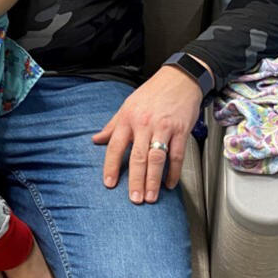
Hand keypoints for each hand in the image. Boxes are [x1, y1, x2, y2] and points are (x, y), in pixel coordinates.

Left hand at [92, 66, 203, 203]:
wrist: (180, 78)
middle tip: (135, 198)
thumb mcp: (127, 105)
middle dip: (135, 180)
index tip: (109, 183)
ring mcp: (163, 127)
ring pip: (157, 157)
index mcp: (128, 119)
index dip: (111, 166)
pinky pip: (177, 155)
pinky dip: (173, 171)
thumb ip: (112, 125)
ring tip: (151, 197)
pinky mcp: (181, 130)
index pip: (115, 146)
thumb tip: (96, 139)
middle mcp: (144, 124)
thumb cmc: (153, 92)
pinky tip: (169, 183)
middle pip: (138, 157)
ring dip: (154, 179)